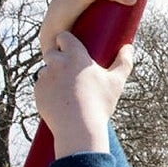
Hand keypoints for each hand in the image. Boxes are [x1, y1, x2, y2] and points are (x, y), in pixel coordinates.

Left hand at [35, 31, 133, 158]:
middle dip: (58, 58)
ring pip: (46, 71)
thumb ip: (124, 62)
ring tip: (66, 89)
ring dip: (53, 75)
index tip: (71, 47)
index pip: (63, 37)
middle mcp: (56, 63)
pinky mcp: (38, 92)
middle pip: (52, 53)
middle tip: (70, 71)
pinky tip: (59, 100)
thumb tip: (129, 47)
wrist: (78, 129)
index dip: (66, 41)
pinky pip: (41, 87)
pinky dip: (48, 91)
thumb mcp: (116, 83)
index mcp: (75, 56)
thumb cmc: (99, 104)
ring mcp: (45, 78)